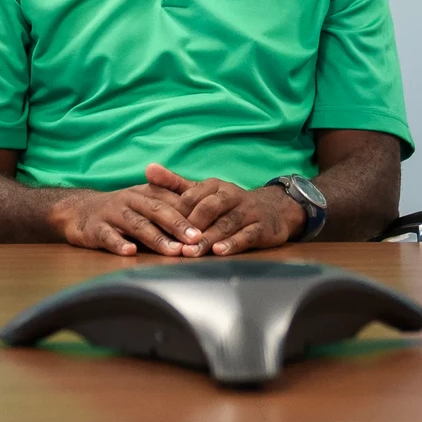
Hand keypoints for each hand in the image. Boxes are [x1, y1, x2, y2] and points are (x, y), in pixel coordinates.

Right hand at [48, 182, 201, 256]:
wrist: (78, 210)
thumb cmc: (120, 209)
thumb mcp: (143, 201)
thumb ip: (168, 207)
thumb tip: (202, 219)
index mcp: (145, 193)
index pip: (171, 201)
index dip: (190, 214)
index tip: (209, 228)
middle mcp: (130, 200)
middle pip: (157, 211)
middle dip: (178, 225)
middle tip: (196, 239)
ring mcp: (112, 214)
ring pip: (136, 225)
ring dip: (156, 238)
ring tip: (172, 250)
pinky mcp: (95, 228)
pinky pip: (108, 236)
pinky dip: (119, 244)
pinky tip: (130, 252)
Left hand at [145, 165, 303, 255]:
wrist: (272, 208)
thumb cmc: (227, 203)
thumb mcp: (202, 191)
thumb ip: (174, 183)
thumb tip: (148, 169)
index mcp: (214, 186)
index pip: (192, 196)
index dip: (176, 212)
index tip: (159, 225)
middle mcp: (231, 195)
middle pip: (209, 209)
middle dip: (192, 226)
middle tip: (176, 243)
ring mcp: (248, 211)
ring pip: (226, 223)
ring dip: (208, 238)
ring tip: (192, 251)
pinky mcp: (262, 228)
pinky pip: (247, 235)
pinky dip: (233, 243)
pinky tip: (220, 252)